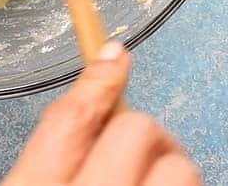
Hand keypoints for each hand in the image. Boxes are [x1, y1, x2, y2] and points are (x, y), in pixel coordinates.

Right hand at [4, 42, 200, 185]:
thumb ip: (48, 152)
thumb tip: (90, 97)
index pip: (71, 117)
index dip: (98, 79)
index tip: (114, 55)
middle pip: (135, 127)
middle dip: (136, 130)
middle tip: (130, 151)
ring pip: (178, 165)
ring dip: (168, 166)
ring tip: (150, 180)